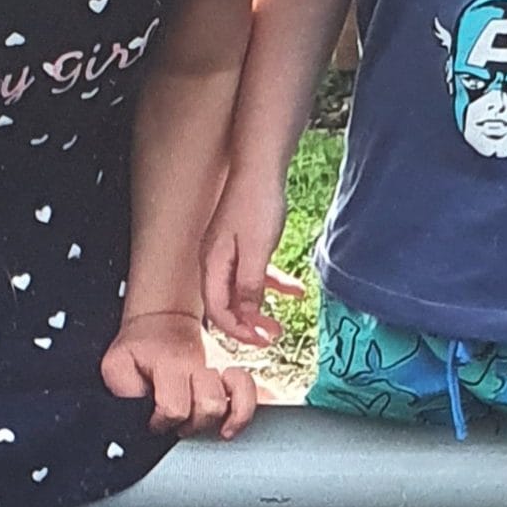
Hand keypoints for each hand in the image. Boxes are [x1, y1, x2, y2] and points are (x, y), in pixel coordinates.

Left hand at [100, 311, 256, 438]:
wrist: (161, 323)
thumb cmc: (139, 349)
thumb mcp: (117, 364)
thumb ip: (123, 390)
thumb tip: (133, 414)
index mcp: (170, 364)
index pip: (175, 407)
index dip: (162, 422)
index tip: (152, 421)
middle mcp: (198, 368)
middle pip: (209, 407)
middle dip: (191, 424)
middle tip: (175, 421)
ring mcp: (217, 372)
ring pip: (232, 403)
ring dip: (214, 420)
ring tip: (199, 422)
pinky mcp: (229, 378)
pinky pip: (251, 392)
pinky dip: (245, 411)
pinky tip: (231, 424)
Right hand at [202, 175, 303, 344]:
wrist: (261, 165)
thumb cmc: (256, 202)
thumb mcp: (256, 250)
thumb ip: (249, 284)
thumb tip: (246, 314)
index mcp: (212, 264)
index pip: (217, 310)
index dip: (238, 330)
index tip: (261, 340)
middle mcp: (214, 260)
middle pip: (226, 303)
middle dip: (248, 324)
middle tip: (270, 337)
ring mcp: (227, 251)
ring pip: (242, 290)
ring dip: (261, 307)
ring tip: (280, 322)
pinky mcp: (242, 242)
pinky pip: (254, 272)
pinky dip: (271, 283)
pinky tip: (294, 290)